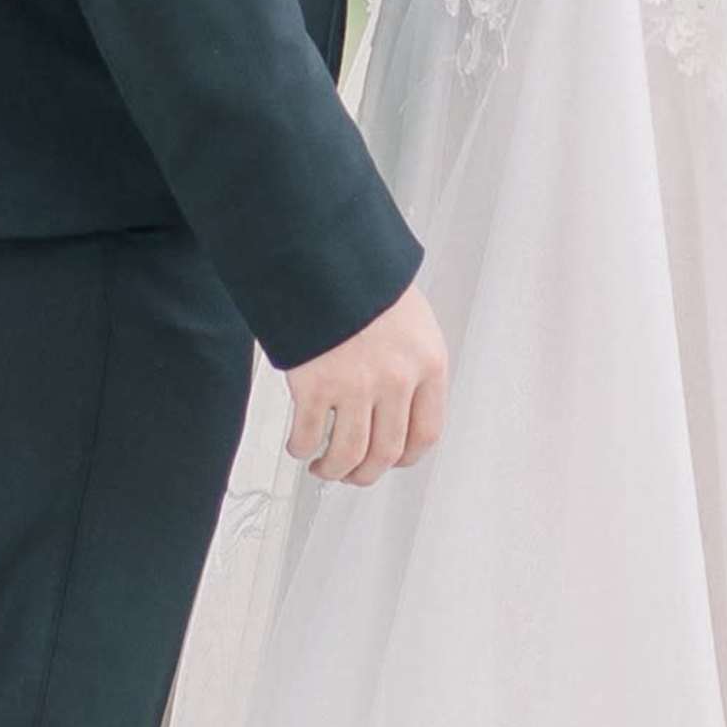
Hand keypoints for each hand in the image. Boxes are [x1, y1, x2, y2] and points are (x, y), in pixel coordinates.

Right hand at [282, 280, 448, 487]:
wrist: (326, 254)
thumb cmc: (366, 281)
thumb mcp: (412, 320)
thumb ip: (412, 364)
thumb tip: (401, 406)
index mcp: (428, 363)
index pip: (427, 432)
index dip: (407, 457)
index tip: (392, 461)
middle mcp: (397, 379)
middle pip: (386, 453)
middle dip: (366, 473)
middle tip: (351, 472)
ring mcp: (356, 385)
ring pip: (348, 454)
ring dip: (333, 469)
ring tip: (322, 466)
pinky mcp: (315, 385)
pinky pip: (309, 435)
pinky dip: (302, 448)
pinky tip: (299, 443)